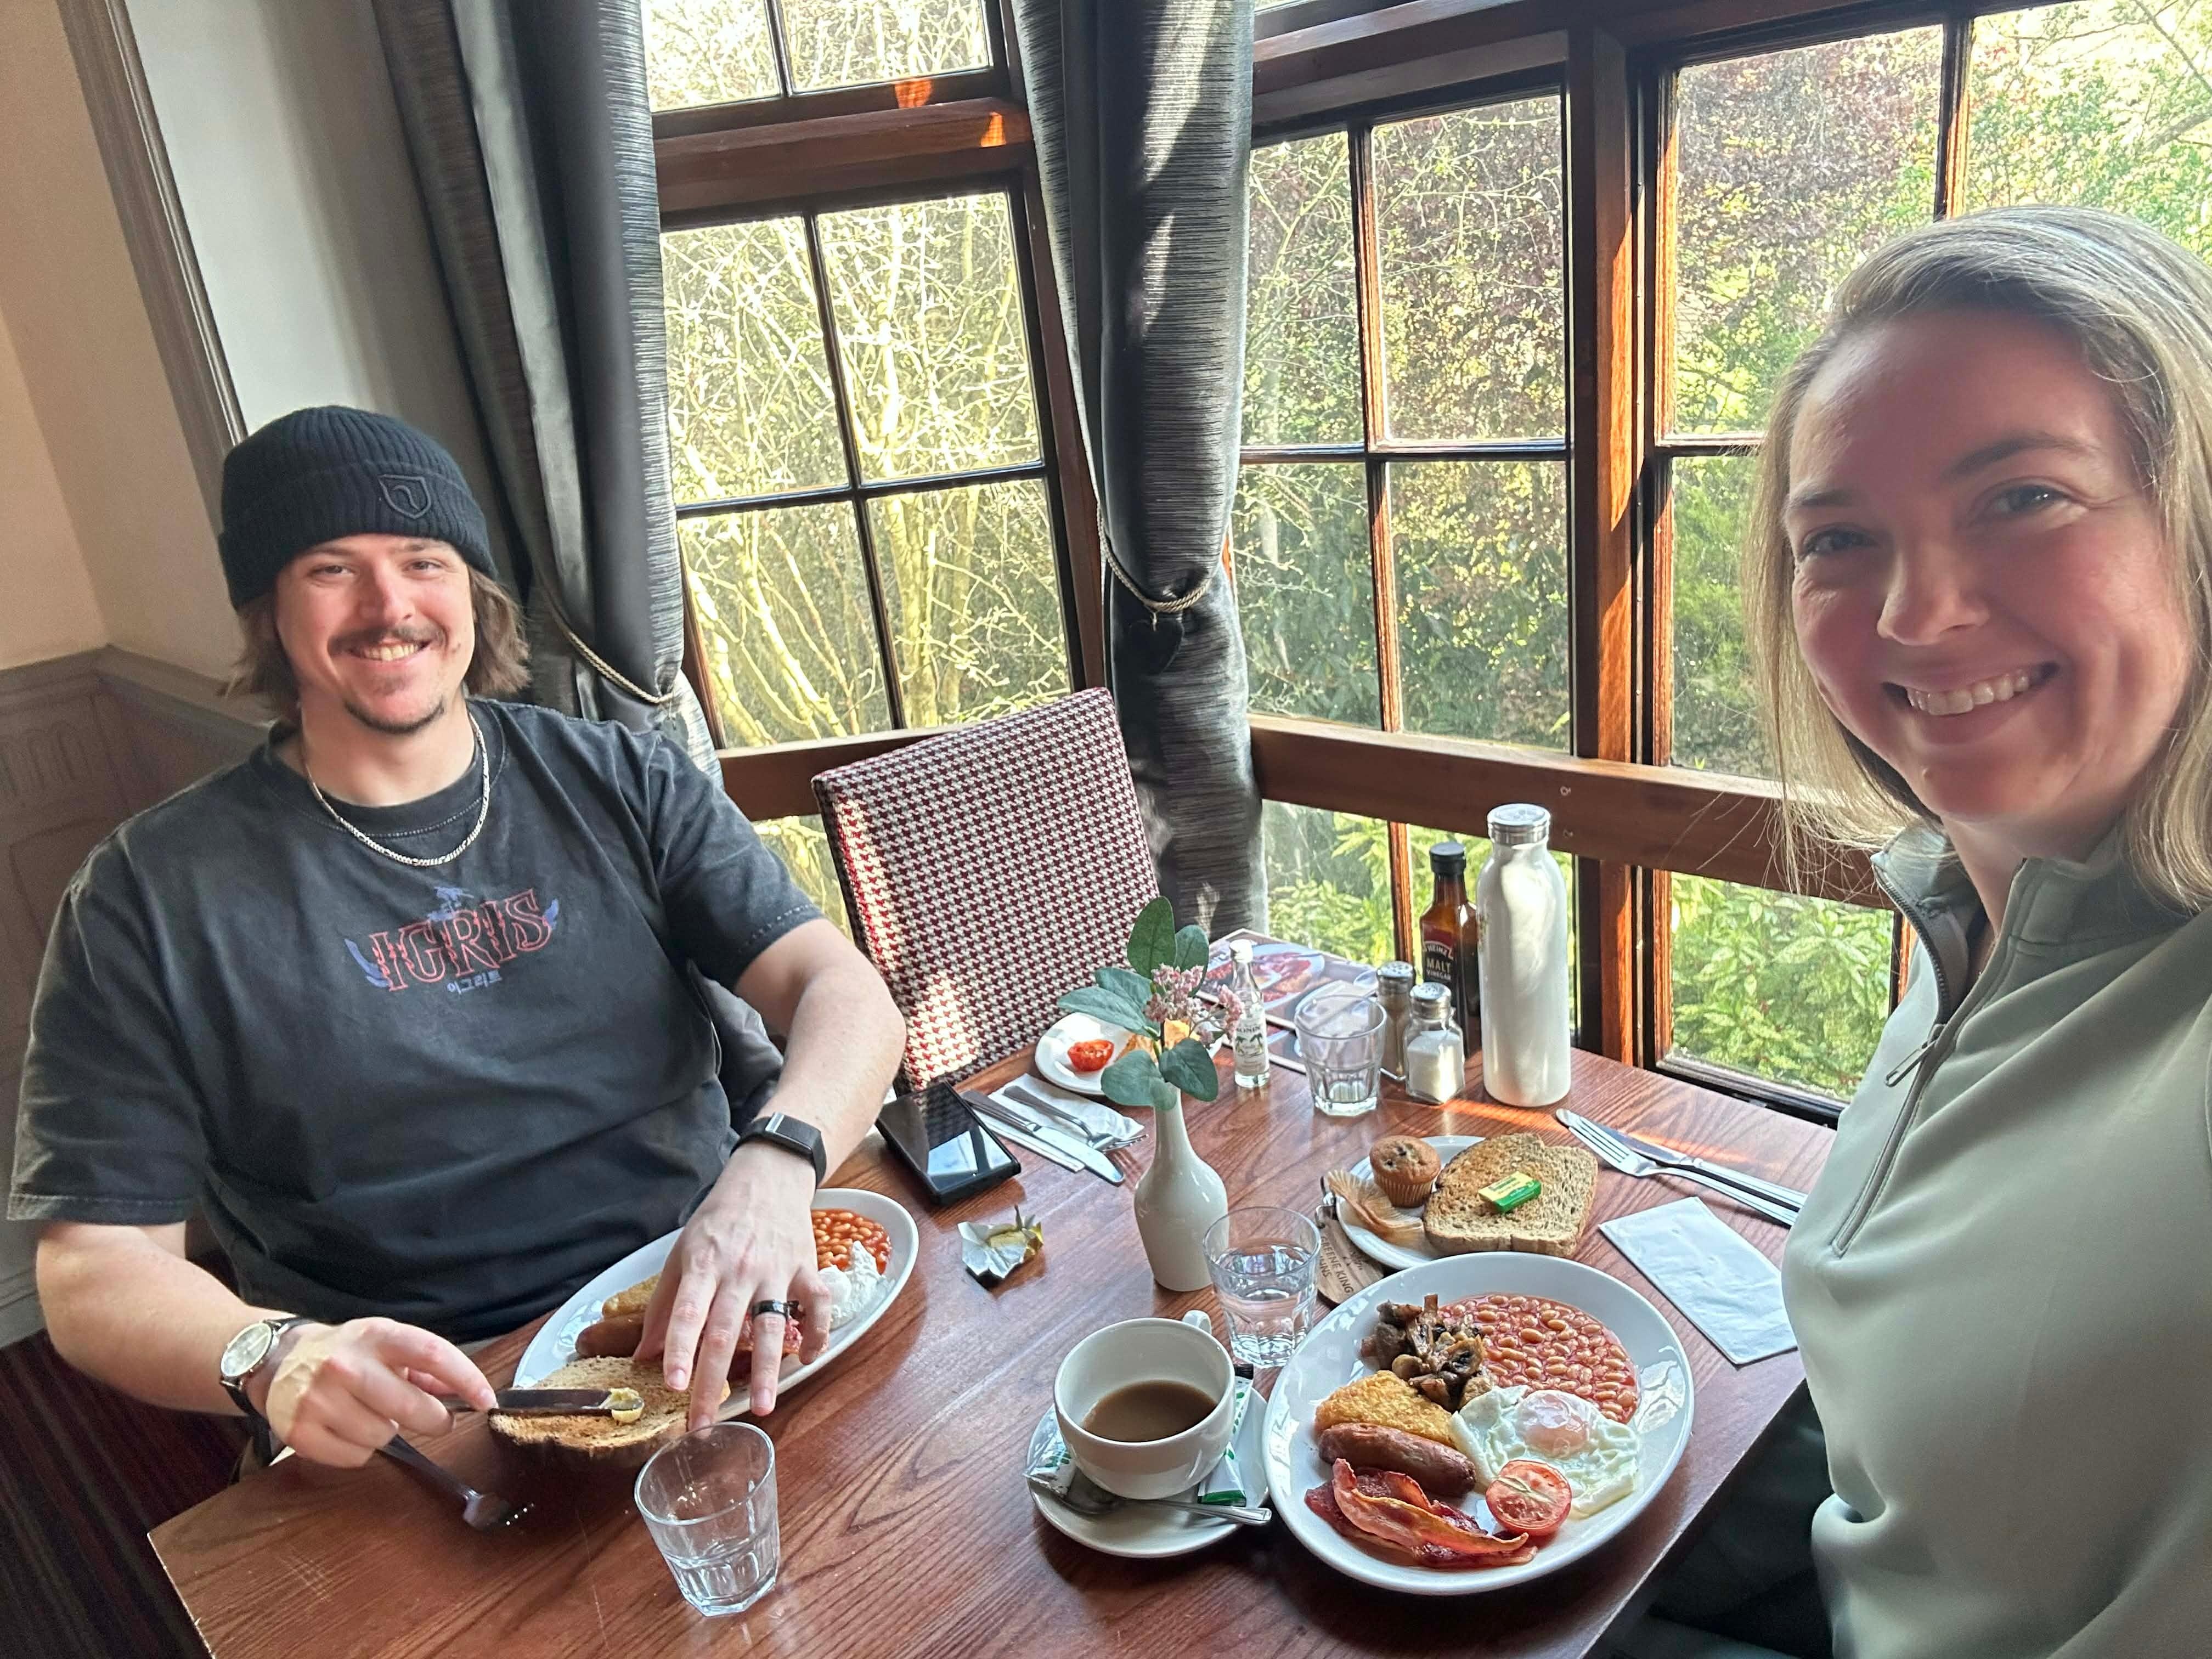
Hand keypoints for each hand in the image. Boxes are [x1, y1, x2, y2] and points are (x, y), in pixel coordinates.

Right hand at [256, 1318, 494, 1467]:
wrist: (279, 1360)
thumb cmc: (348, 1352)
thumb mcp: (387, 1344)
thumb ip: (427, 1366)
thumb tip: (467, 1391)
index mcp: (376, 1336)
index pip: (432, 1353)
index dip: (466, 1378)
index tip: (486, 1400)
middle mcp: (346, 1365)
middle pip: (411, 1407)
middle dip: (434, 1420)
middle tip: (434, 1418)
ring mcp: (319, 1399)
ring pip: (384, 1437)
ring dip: (389, 1432)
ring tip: (371, 1413)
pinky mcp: (300, 1431)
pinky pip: (355, 1457)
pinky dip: (360, 1450)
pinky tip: (348, 1429)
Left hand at [637, 1143, 828, 1426]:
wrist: (767, 1178)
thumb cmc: (719, 1220)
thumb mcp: (681, 1252)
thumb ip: (663, 1304)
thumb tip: (644, 1353)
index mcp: (703, 1264)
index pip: (688, 1312)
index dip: (679, 1348)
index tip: (672, 1384)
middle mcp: (739, 1269)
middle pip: (725, 1331)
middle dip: (713, 1382)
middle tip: (703, 1423)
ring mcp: (776, 1270)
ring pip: (772, 1327)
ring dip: (767, 1370)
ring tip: (761, 1408)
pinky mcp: (807, 1268)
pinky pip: (818, 1305)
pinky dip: (818, 1333)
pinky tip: (807, 1359)